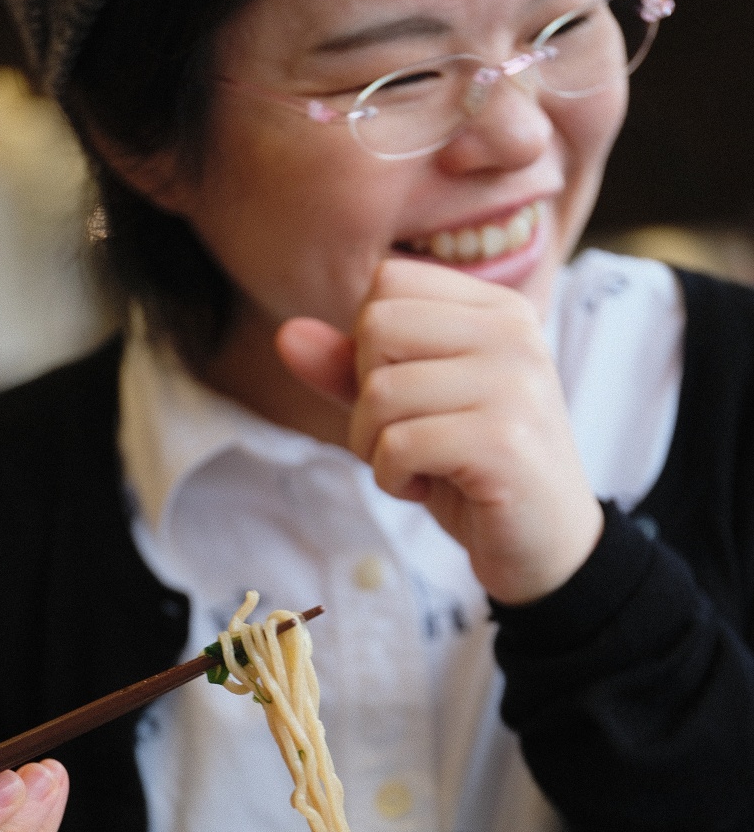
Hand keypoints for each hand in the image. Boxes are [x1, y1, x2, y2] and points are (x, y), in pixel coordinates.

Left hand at [277, 258, 603, 604]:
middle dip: (365, 396)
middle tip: (403, 438)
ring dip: (375, 447)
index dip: (368, 347)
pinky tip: (427, 488)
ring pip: (381, 391)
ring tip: (418, 468)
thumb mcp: (409, 410)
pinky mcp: (502, 442)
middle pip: (376, 326)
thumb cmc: (474, 471)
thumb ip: (351, 369)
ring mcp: (513, 384)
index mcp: (497, 309)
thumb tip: (286, 334)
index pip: (387, 283)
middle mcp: (513, 333)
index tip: (408, 397)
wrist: (545, 547)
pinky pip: (397, 444)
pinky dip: (392, 478)